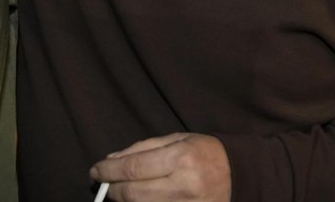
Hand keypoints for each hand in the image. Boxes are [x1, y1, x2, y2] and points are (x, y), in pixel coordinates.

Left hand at [90, 133, 230, 200]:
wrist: (240, 176)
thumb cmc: (206, 153)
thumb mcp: (178, 139)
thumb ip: (143, 148)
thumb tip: (112, 161)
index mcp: (181, 158)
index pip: (133, 168)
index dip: (109, 172)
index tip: (95, 170)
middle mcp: (184, 186)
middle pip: (133, 194)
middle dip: (112, 189)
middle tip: (103, 184)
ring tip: (118, 192)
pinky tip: (136, 201)